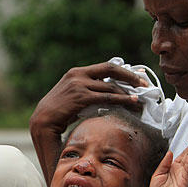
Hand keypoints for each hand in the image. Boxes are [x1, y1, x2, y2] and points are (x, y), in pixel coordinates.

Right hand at [30, 62, 144, 182]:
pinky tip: (132, 104)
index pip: (106, 66)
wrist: (42, 120)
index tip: (137, 77)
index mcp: (77, 72)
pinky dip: (122, 100)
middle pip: (112, 71)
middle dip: (131, 78)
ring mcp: (79, 85)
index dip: (124, 71)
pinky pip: (107, 98)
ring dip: (128, 94)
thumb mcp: (72, 95)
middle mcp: (78, 74)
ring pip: (111, 87)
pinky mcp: (81, 97)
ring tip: (141, 101)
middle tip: (145, 85)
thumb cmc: (58, 111)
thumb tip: (106, 94)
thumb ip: (87, 90)